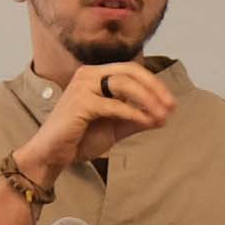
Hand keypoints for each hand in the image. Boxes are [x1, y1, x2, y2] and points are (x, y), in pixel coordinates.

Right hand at [28, 61, 176, 172]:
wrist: (53, 154)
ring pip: (124, 85)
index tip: (171, 102)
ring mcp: (82, 87)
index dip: (154, 84)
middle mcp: (88, 75)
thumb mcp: (115, 127)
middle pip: (130, 72)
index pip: (131, 70)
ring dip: (148, 100)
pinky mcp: (80, 103)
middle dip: (155, 88)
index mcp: (96, 75)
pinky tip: (147, 122)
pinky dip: (134, 113)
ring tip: (163, 116)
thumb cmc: (80, 138)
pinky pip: (114, 105)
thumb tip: (164, 117)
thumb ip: (137, 120)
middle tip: (172, 106)